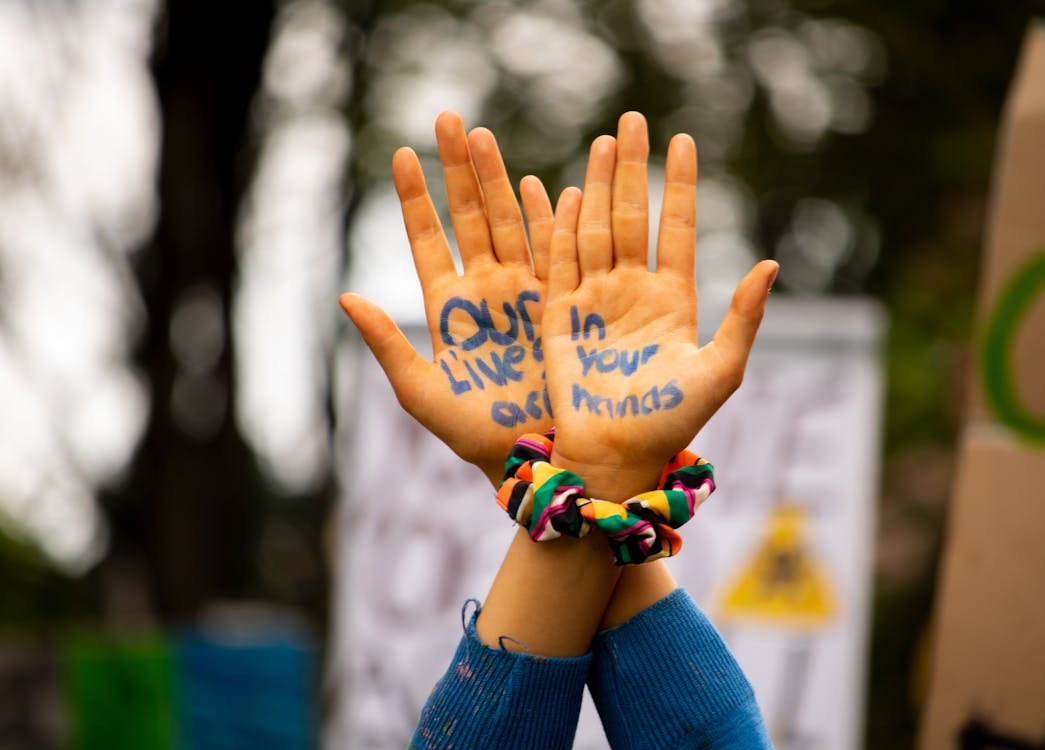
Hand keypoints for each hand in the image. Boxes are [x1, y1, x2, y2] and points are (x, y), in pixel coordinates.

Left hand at [340, 112, 556, 483]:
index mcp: (448, 309)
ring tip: (486, 136)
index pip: (428, 240)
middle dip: (460, 169)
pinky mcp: (560, 305)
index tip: (403, 155)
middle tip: (449, 118)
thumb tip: (346, 297)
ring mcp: (524, 293)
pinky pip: (553, 252)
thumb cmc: (474, 435)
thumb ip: (387, 345)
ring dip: (499, 180)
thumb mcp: (421, 394)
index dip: (417, 199)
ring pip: (509, 224)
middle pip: (470, 218)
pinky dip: (547, 218)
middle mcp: (485, 292)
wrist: (534, 454)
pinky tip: (539, 184)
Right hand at [542, 112, 777, 497]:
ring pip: (595, 229)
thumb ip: (744, 318)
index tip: (684, 141)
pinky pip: (560, 263)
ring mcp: (594, 301)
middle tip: (633, 120)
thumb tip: (772, 264)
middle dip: (633, 168)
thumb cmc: (671, 422)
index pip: (676, 228)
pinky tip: (568, 193)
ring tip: (603, 142)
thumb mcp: (720, 371)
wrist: (616, 456)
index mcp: (673, 300)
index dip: (680, 185)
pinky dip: (562, 228)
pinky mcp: (559, 317)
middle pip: (632, 216)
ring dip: (599, 185)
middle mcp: (633, 291)